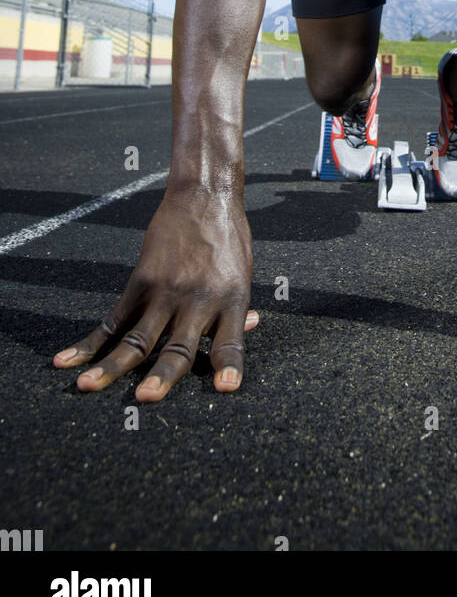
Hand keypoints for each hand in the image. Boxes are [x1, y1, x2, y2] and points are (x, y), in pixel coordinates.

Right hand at [53, 188, 257, 400]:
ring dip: (111, 365)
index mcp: (231, 300)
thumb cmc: (229, 239)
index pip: (231, 341)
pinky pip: (114, 318)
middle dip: (162, 376)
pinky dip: (91, 342)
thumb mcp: (242, 274)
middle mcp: (198, 299)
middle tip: (145, 399)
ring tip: (87, 386)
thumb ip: (235, 309)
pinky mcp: (142, 280)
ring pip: (136, 337)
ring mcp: (166, 290)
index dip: (229, 366)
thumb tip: (247, 328)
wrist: (205, 196)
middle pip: (178, 345)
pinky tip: (69, 359)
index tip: (226, 389)